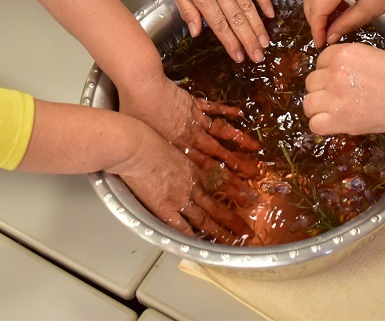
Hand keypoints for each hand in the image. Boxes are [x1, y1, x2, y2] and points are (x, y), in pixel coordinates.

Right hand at [114, 127, 250, 240]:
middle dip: (233, 219)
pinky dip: (191, 236)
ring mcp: (180, 198)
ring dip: (221, 231)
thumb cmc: (149, 139)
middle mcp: (191, 185)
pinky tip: (201, 245)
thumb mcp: (172, 144)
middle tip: (247, 230)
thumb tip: (180, 160)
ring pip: (205, 218)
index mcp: (193, 168)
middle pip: (216, 205)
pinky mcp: (165, 208)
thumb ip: (180, 155)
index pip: (218, 185)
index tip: (246, 199)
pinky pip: (181, 228)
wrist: (137, 147)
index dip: (233, 193)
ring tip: (235, 241)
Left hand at [121, 77, 262, 175]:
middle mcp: (192, 135)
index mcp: (180, 147)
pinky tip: (240, 114)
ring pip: (222, 131)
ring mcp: (195, 118)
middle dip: (237, 164)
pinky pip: (214, 108)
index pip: (205, 168)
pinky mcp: (194, 102)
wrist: (142, 86)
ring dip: (239, 140)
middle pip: (219, 153)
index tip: (235, 187)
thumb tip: (159, 168)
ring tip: (255, 147)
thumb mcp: (145, 141)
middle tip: (253, 172)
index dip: (222, 178)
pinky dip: (227, 111)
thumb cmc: (137, 113)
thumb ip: (157, 154)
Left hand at [161, 0, 273, 61]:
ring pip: (248, 7)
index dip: (231, 43)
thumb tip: (196, 31)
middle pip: (238, 19)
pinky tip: (270, 13)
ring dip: (258, 26)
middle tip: (258, 57)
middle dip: (249, 41)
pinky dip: (263, 1)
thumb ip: (187, 10)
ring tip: (265, 42)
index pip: (220, 25)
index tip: (239, 56)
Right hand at [302, 0, 384, 46]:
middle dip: (313, 17)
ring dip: (317, 5)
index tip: (320, 43)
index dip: (316, 28)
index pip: (317, 7)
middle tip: (323, 34)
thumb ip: (346, 23)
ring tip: (331, 23)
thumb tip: (330, 36)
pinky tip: (338, 8)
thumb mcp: (372, 7)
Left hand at [303, 42, 384, 135]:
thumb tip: (342, 74)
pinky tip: (332, 122)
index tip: (336, 78)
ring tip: (330, 110)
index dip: (328, 70)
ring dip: (317, 106)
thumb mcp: (375, 56)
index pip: (321, 60)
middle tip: (336, 95)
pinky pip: (315, 124)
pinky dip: (321, 125)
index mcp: (344, 53)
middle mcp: (335, 73)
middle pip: (312, 81)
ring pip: (309, 103)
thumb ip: (352, 63)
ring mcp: (335, 97)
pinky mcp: (340, 120)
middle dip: (322, 88)